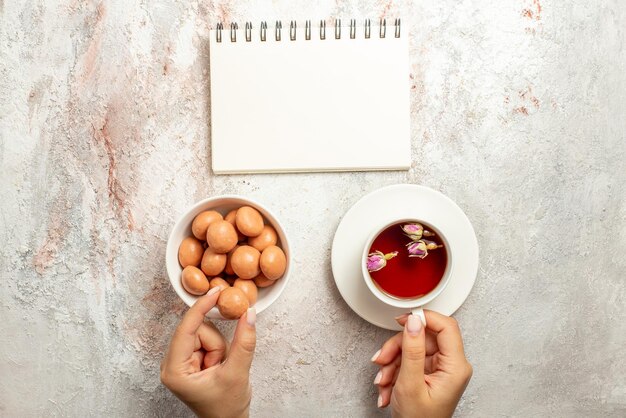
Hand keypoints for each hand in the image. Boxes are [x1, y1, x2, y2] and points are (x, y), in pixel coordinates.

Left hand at [160, 287, 255, 417]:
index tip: (215, 292)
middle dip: (216, 343)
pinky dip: (218, 349)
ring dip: (219, 347)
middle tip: (222, 363)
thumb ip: (245, 341)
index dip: (202, 308)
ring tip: (221, 368)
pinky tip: (219, 366)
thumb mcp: (238, 373)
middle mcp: (172, 364)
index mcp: (174, 370)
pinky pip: (208, 340)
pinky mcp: (191, 360)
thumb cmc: (227, 408)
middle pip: (197, 330)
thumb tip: (249, 314)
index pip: (186, 329)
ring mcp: (181, 361)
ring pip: (205, 333)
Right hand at [372, 310, 471, 417]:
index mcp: (455, 366)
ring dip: (392, 362)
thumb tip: (414, 321)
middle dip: (397, 348)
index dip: (424, 318)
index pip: (446, 326)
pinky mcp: (428, 372)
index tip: (405, 319)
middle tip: (383, 359)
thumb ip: (412, 350)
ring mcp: (439, 369)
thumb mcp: (410, 384)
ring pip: (411, 348)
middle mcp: (451, 365)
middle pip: (422, 337)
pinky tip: (387, 385)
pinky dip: (393, 370)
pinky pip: (408, 360)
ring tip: (383, 380)